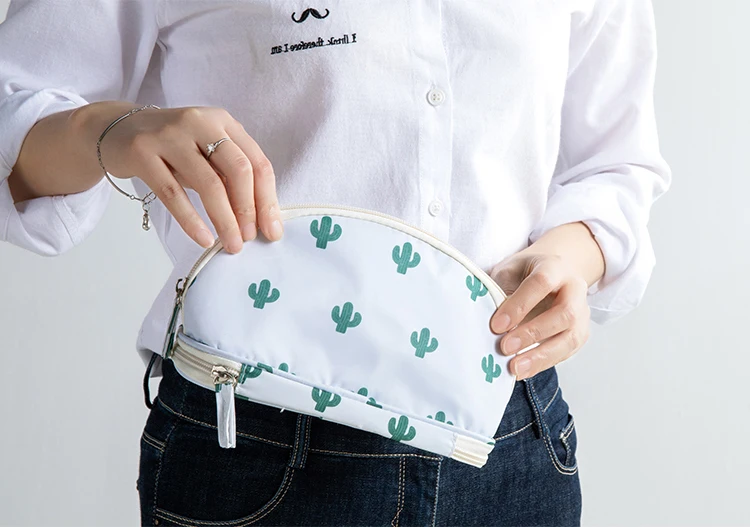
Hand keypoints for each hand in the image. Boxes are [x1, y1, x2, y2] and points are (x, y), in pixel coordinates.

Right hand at [93, 102, 281, 252]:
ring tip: (231, 244)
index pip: (257, 162)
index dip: (268, 200)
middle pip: (238, 170)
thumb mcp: (205, 154)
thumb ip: (230, 176)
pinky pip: (172, 193)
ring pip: (208, 183)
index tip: (272, 231)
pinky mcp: (142, 152)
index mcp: (223, 122)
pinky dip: (191, 220)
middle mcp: (200, 122)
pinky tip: (203, 238)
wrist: (115, 131)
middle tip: (249, 239)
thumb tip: (261, 218)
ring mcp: (169, 135)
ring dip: (224, 219)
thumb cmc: (172, 149)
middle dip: (248, 210)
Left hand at [488, 251, 591, 380]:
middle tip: (505, 347)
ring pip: (571, 337)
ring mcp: (582, 312)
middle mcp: (574, 288)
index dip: (519, 305)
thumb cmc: (525, 273)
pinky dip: (544, 363)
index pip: (541, 283)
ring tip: (515, 368)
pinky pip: (567, 351)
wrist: (554, 273)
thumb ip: (500, 290)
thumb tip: (487, 322)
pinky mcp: (581, 332)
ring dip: (542, 355)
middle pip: (564, 313)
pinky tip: (524, 370)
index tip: (496, 325)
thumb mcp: (508, 271)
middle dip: (533, 333)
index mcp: (554, 267)